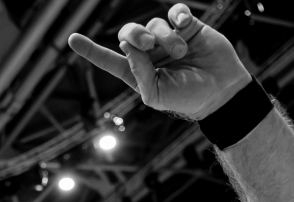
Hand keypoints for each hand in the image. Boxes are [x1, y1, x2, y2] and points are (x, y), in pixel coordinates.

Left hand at [68, 3, 251, 119]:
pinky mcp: (188, 27)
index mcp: (137, 72)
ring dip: (166, 37)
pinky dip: (177, 16)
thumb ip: (139, 72)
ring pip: (154, 24)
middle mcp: (150, 54)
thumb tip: (125, 45)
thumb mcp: (156, 94)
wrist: (221, 91)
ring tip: (181, 53)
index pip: (109, 59)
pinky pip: (175, 12)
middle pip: (129, 33)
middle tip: (148, 44)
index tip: (72, 39)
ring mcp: (168, 39)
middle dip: (135, 34)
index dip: (90, 49)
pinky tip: (184, 25)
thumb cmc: (188, 98)